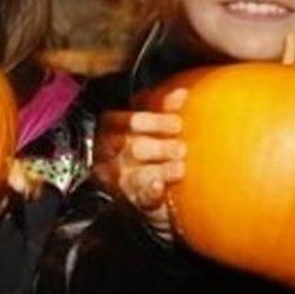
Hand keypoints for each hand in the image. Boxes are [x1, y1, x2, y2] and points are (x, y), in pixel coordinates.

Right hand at [95, 88, 186, 237]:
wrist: (150, 187)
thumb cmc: (149, 149)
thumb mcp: (153, 123)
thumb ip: (162, 107)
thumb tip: (181, 93)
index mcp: (113, 128)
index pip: (126, 121)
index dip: (153, 120)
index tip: (178, 122)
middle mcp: (113, 153)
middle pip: (132, 146)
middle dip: (159, 146)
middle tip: (181, 148)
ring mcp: (121, 178)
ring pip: (136, 173)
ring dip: (160, 170)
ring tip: (180, 168)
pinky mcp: (133, 200)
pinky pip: (140, 197)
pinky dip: (150, 192)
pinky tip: (159, 187)